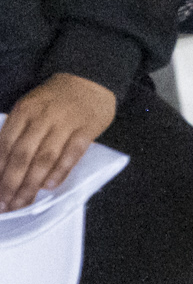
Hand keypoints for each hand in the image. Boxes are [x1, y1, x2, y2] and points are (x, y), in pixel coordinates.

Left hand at [0, 74, 118, 210]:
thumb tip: (3, 168)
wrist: (91, 77)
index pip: (5, 146)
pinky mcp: (88, 127)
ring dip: (32, 184)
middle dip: (11, 184)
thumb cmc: (56, 98)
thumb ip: (18, 132)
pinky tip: (50, 186)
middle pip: (22, 155)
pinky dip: (60, 170)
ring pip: (45, 158)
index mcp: (24, 110)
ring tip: (23, 203)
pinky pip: (72, 153)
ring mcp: (66, 122)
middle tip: (5, 206)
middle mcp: (43, 116)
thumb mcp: (30, 106)